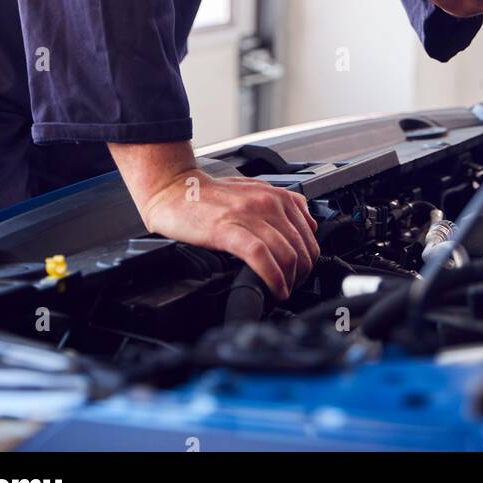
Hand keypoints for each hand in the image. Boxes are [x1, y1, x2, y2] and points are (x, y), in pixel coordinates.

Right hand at [141, 171, 319, 301]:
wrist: (172, 190)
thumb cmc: (209, 194)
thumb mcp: (253, 190)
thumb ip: (280, 205)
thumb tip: (307, 224)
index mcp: (276, 195)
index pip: (310, 234)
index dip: (309, 260)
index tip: (301, 274)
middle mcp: (267, 203)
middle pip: (301, 247)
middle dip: (301, 275)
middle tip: (292, 287)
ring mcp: (248, 215)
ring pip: (286, 253)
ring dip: (289, 280)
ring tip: (282, 292)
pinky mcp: (227, 229)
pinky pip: (261, 256)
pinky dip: (272, 277)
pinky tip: (273, 288)